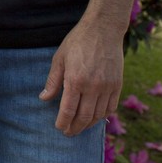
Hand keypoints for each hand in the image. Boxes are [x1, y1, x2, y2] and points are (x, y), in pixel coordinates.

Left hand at [39, 19, 124, 135]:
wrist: (103, 30)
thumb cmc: (78, 42)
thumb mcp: (59, 58)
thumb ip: (53, 81)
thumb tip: (44, 99)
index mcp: (75, 80)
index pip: (68, 110)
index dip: (63, 122)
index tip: (59, 128)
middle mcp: (93, 87)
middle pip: (84, 117)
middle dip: (75, 128)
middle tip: (68, 132)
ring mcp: (107, 87)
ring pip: (99, 115)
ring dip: (89, 125)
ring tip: (80, 127)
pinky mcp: (118, 85)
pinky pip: (111, 107)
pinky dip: (103, 115)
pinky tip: (95, 117)